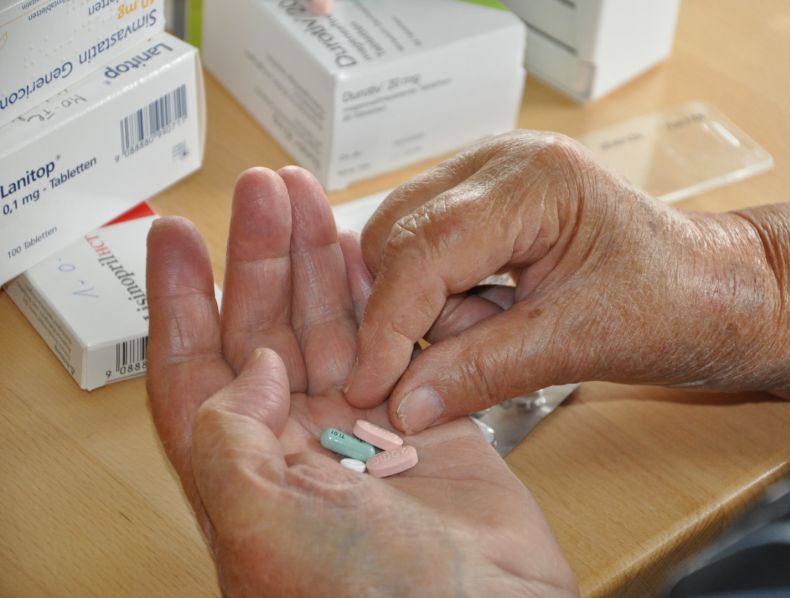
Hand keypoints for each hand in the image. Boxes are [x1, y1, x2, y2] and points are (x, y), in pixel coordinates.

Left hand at [146, 167, 576, 595]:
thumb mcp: (266, 531)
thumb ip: (232, 443)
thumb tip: (251, 368)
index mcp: (250, 475)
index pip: (194, 372)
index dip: (179, 300)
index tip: (174, 234)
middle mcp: (302, 449)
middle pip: (267, 331)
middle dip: (259, 256)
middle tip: (263, 189)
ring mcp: (367, 434)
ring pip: (335, 326)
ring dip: (319, 263)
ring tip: (310, 199)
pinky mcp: (430, 424)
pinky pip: (402, 342)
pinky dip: (389, 296)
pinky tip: (376, 254)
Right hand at [344, 130, 781, 432]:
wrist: (723, 293)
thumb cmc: (680, 303)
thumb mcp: (579, 343)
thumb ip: (483, 370)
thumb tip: (401, 405)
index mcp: (533, 179)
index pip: (424, 247)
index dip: (388, 324)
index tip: (368, 388)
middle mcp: (500, 162)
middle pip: (397, 237)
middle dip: (401, 313)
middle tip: (423, 375)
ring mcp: (490, 179)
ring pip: (403, 247)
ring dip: (426, 310)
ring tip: (495, 334)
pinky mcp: (488, 208)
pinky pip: (430, 256)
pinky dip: (443, 302)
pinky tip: (492, 319)